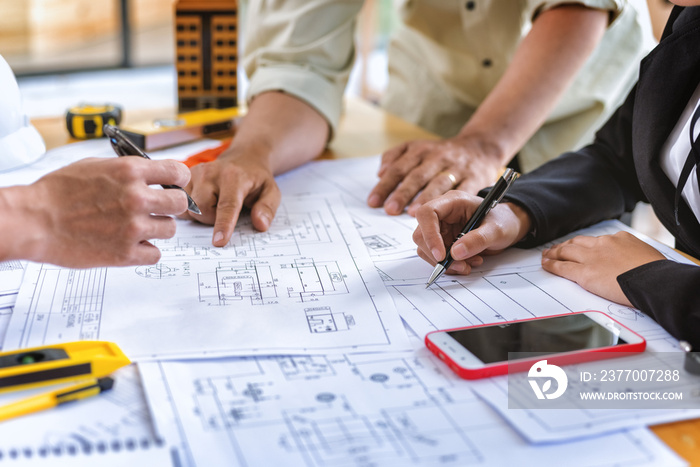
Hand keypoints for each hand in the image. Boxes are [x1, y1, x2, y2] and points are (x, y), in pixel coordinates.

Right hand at [16, 157, 189, 266]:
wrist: (34, 220)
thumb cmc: (57, 193)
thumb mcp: (95, 166)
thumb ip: (128, 171)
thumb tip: (151, 174)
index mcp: (130, 172)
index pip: (178, 173)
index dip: (179, 180)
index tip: (176, 185)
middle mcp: (136, 198)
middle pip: (180, 203)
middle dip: (172, 206)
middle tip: (159, 209)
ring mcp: (133, 227)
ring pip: (170, 230)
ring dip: (157, 229)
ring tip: (136, 227)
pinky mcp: (125, 253)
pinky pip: (155, 254)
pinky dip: (145, 251)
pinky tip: (131, 244)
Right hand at [180, 144, 280, 246]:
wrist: (244, 158)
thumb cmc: (256, 179)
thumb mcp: (271, 192)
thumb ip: (267, 208)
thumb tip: (260, 224)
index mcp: (234, 177)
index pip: (227, 205)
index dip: (223, 225)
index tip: (219, 242)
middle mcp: (211, 173)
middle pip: (202, 210)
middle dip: (213, 219)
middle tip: (227, 210)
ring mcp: (195, 173)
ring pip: (188, 208)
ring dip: (202, 213)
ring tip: (216, 203)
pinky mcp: (186, 176)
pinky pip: (181, 203)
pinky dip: (191, 208)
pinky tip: (204, 199)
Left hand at [367, 136, 501, 215]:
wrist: (480, 147)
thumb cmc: (442, 153)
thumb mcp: (418, 147)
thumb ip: (396, 157)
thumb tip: (380, 173)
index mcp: (420, 150)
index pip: (399, 168)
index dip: (385, 185)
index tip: (373, 202)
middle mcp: (437, 157)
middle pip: (417, 175)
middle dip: (402, 193)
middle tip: (390, 209)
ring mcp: (456, 167)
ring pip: (439, 182)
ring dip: (425, 198)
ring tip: (413, 213)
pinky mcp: (474, 178)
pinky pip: (463, 189)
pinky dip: (452, 199)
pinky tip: (444, 211)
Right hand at [413, 191, 531, 274]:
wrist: (509, 226)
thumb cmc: (504, 221)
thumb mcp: (496, 229)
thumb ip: (478, 239)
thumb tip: (455, 253)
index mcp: (452, 202)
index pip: (427, 213)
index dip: (429, 234)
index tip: (441, 255)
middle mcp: (442, 214)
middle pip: (422, 234)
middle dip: (437, 255)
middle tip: (459, 266)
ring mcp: (441, 228)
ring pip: (426, 249)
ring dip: (444, 263)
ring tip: (467, 265)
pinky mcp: (443, 241)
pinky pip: (435, 257)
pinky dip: (449, 265)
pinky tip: (467, 263)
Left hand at [541, 232, 666, 305]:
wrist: (654, 281)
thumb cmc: (656, 274)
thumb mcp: (647, 255)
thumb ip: (633, 255)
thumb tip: (631, 262)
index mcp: (619, 238)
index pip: (597, 240)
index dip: (585, 244)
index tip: (580, 246)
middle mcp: (602, 244)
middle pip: (577, 243)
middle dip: (565, 246)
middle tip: (556, 248)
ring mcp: (591, 258)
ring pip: (566, 252)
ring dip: (554, 253)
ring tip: (546, 255)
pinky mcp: (584, 273)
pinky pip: (562, 267)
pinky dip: (552, 265)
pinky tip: (546, 264)